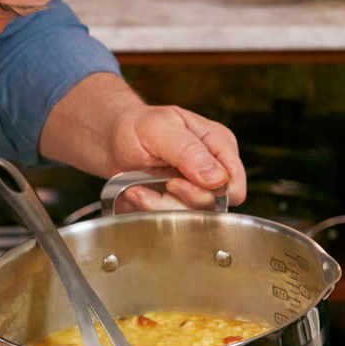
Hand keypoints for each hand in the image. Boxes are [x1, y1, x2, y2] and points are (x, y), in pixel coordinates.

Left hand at [108, 103, 246, 211]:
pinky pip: (169, 219)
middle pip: (212, 205)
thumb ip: (189, 151)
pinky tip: (136, 193)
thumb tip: (217, 178)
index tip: (175, 182)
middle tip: (159, 183)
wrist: (112, 139)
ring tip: (138, 188)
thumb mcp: (159, 129)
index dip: (209, 191)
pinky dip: (148, 209)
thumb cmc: (137, 125)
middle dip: (178, 199)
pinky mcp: (176, 204)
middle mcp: (212, 169)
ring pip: (190, 218)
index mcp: (219, 144)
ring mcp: (194, 189)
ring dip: (158, 206)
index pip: (233, 183)